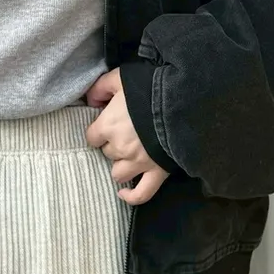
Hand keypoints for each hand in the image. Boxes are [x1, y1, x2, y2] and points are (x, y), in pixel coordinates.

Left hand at [83, 67, 170, 204]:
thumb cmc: (150, 86)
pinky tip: (124, 193)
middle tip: (125, 133)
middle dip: (113, 144)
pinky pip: (142, 194)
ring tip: (129, 155)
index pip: (91, 137)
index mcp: (109, 126)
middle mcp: (120, 148)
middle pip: (107, 153)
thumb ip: (100, 87)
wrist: (183, 100)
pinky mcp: (158, 172)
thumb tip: (90, 101)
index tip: (108, 124)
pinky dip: (131, 196)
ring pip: (119, 173)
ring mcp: (139, 163)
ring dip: (121, 164)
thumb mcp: (120, 77)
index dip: (99, 130)